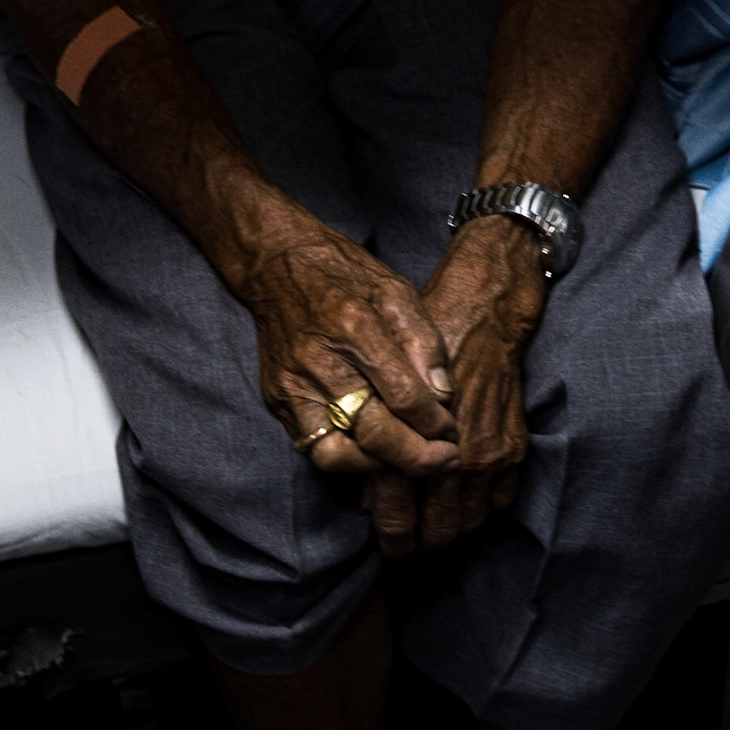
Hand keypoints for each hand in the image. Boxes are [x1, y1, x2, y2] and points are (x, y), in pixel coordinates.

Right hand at [241, 220, 459, 478]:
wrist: (277, 262)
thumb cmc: (344, 274)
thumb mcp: (397, 292)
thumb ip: (424, 344)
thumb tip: (442, 398)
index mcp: (355, 326)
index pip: (404, 396)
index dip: (435, 423)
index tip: (453, 433)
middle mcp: (319, 362)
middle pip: (373, 432)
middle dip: (417, 457)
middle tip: (445, 461)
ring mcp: (292, 385)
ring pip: (336, 454)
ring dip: (377, 467)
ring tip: (406, 461)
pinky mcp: (276, 400)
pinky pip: (312, 446)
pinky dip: (346, 457)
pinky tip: (372, 450)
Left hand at [362, 217, 548, 555]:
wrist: (481, 316)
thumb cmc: (422, 349)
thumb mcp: (382, 393)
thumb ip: (375, 447)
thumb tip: (366, 495)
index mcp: (412, 448)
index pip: (398, 518)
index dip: (394, 541)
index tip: (392, 547)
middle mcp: (453, 460)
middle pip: (439, 531)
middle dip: (424, 543)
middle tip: (414, 545)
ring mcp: (488, 457)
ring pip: (471, 523)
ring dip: (456, 528)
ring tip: (441, 526)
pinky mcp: (514, 449)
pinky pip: (502, 502)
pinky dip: (485, 507)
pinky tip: (470, 501)